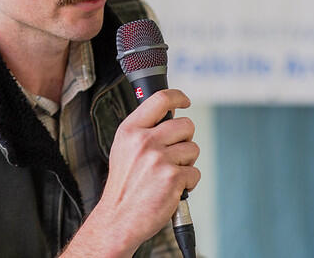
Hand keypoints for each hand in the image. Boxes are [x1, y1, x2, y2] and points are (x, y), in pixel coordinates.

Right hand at [61, 89, 199, 256]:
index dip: (177, 96)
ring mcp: (159, 158)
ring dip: (186, 163)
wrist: (119, 218)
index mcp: (130, 130)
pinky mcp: (173, 177)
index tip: (185, 101)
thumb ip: (142, 131)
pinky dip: (188, 183)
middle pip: (185, 125)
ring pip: (193, 149)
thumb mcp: (123, 149)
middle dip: (185, 140)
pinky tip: (172, 189)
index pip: (159, 99)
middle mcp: (144, 140)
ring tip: (168, 175)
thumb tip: (168, 116)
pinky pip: (195, 172)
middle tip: (173, 155)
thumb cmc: (124, 186)